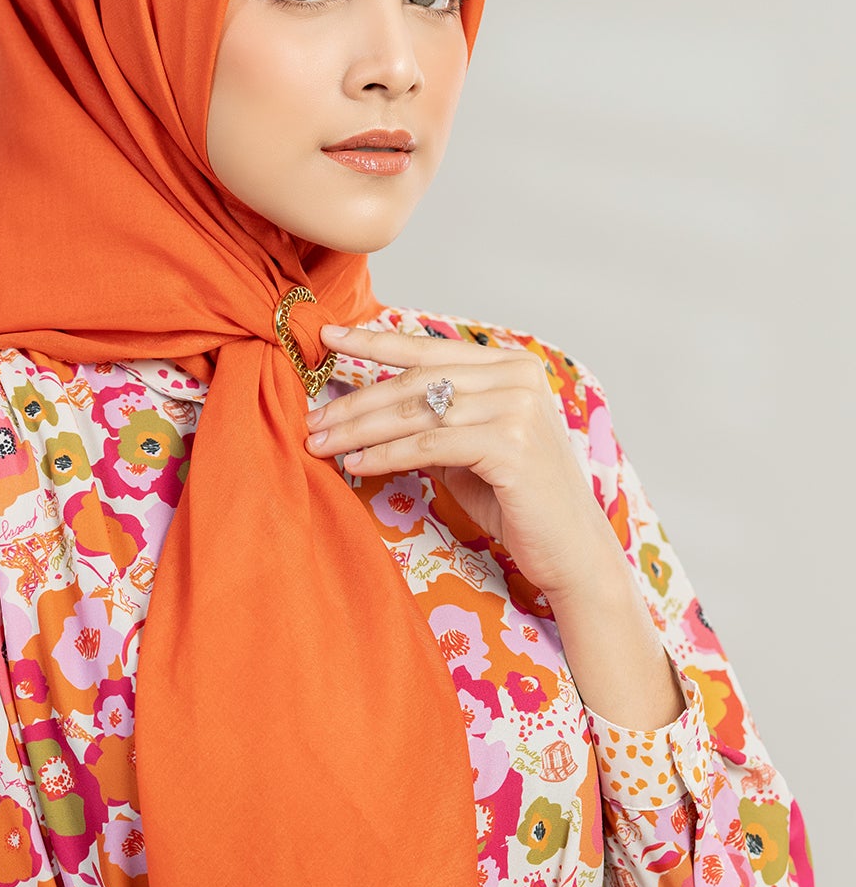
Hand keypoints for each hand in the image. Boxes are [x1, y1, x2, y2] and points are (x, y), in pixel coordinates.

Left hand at [303, 323, 623, 602]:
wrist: (572, 550)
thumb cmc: (519, 501)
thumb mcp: (470, 448)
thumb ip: (433, 421)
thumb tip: (368, 409)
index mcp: (510, 365)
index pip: (428, 348)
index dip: (373, 341)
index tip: (328, 336)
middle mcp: (517, 376)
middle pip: (415, 380)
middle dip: (356, 400)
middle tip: (313, 418)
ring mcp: (517, 407)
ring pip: (417, 411)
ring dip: (361, 429)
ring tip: (321, 443)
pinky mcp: (510, 445)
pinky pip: (430, 445)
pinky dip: (387, 455)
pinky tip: (357, 463)